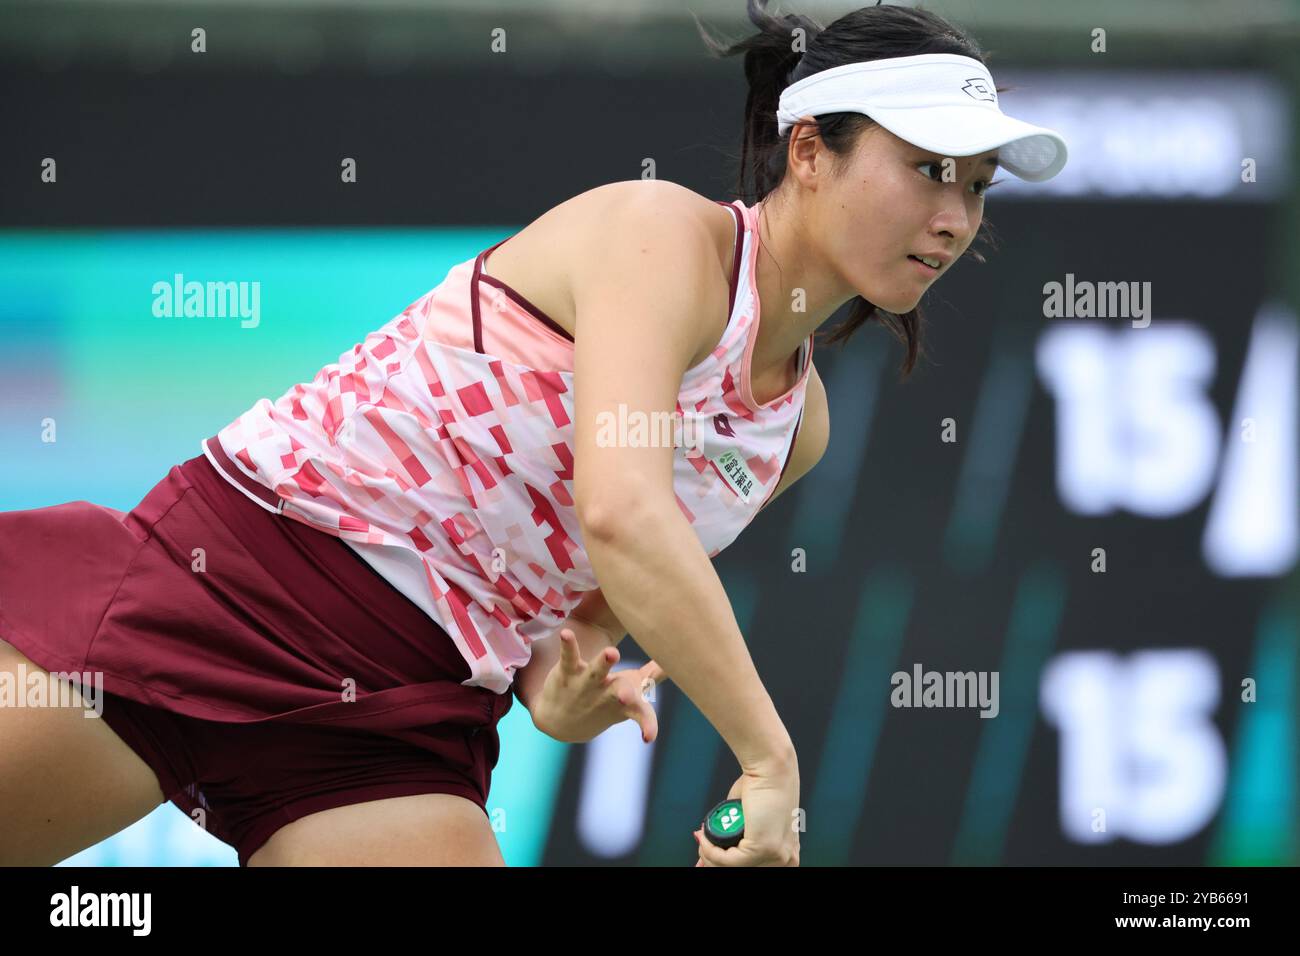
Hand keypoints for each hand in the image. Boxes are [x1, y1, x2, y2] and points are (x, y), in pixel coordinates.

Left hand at [531, 628, 665, 744]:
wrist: (561, 721)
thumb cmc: (605, 702)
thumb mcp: (631, 692)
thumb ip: (652, 676)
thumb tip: (676, 662)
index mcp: (626, 702)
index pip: (641, 714)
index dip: (647, 725)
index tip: (649, 737)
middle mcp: (606, 694)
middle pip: (621, 692)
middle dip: (627, 694)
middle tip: (628, 696)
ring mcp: (586, 684)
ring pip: (597, 671)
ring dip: (605, 662)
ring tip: (612, 652)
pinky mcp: (568, 671)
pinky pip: (569, 657)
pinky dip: (569, 645)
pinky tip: (566, 633)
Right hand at [693, 761, 799, 866]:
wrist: (770, 768)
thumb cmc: (761, 786)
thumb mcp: (748, 819)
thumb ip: (734, 837)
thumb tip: (710, 847)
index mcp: (787, 855)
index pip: (755, 869)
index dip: (725, 864)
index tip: (707, 859)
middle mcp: (786, 860)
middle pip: (741, 869)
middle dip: (715, 861)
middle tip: (702, 846)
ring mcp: (777, 856)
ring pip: (732, 867)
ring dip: (710, 854)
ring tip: (702, 839)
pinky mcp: (763, 848)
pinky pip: (728, 860)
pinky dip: (710, 850)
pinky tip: (704, 837)